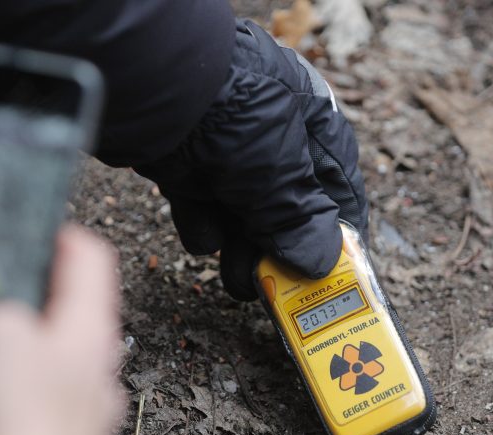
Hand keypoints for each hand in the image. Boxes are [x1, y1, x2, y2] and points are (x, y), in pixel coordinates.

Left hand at [135, 27, 367, 300]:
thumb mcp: (279, 173)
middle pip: (285, 209)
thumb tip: (321, 263)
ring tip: (239, 281)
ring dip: (241, 251)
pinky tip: (203, 234)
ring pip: (241, 215)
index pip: (337, 187)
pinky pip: (201, 208)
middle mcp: (271, 138)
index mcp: (312, 126)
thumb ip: (299, 221)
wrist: (152, 86)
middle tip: (278, 290)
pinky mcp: (186, 165)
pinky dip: (202, 226)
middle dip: (279, 252)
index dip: (339, 233)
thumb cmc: (232, 114)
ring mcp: (225, 152)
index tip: (338, 275)